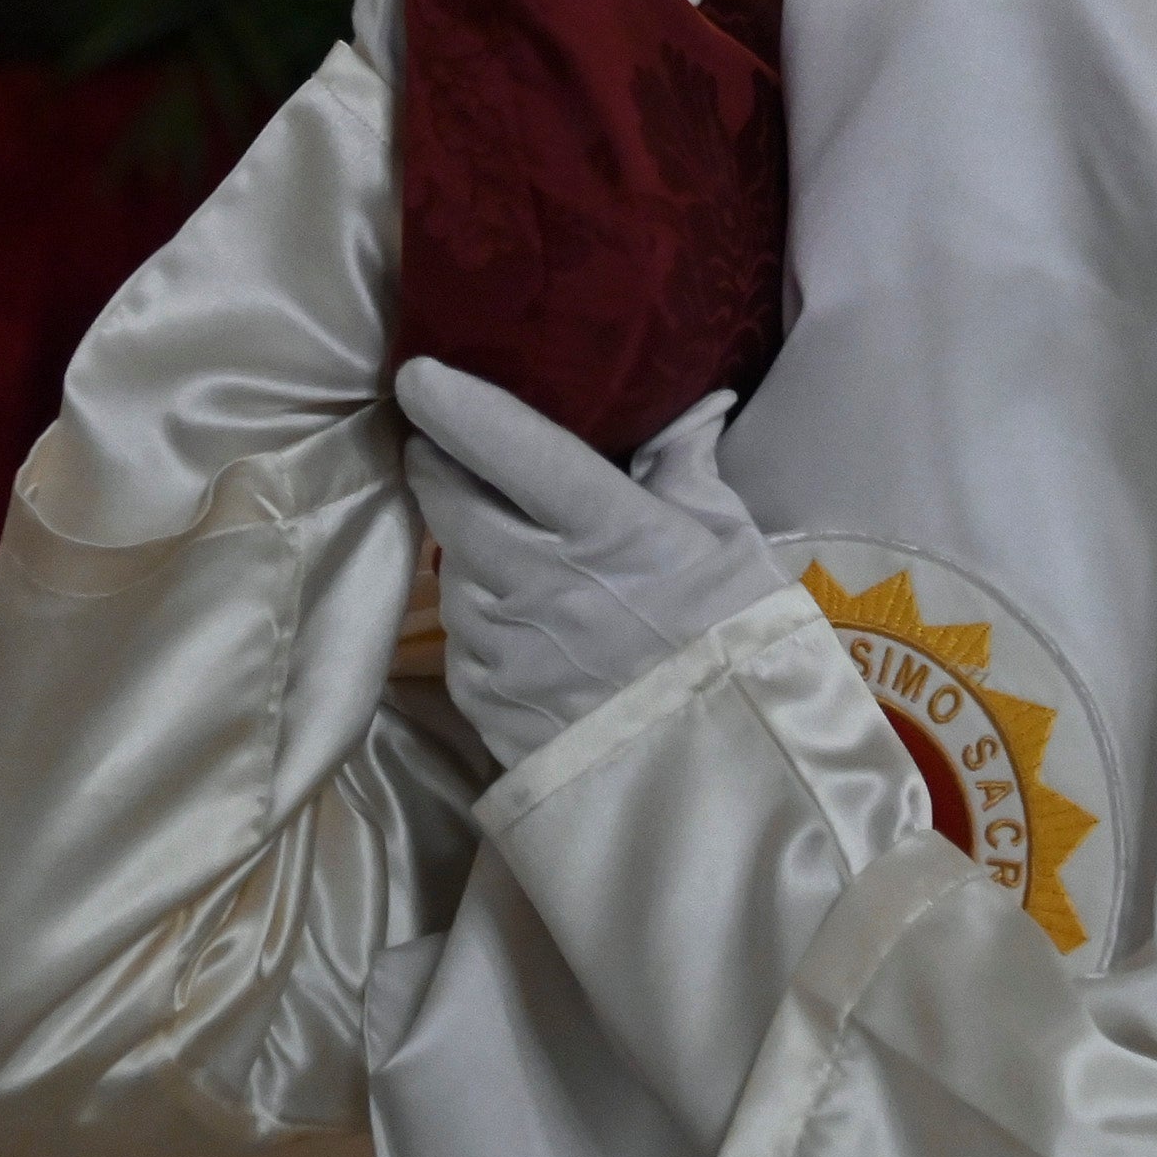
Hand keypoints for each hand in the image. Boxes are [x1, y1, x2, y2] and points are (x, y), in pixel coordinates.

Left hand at [397, 358, 773, 767]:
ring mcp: (501, 644)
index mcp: (608, 530)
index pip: (511, 446)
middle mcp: (537, 580)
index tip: (419, 374)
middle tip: (453, 451)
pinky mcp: (482, 699)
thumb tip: (689, 406)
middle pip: (448, 499)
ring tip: (518, 556)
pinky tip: (532, 629)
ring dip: (469, 549)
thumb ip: (689, 468)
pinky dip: (485, 618)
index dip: (455, 403)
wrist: (722, 782)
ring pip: (452, 569)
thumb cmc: (738, 649)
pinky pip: (463, 637)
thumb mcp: (734, 547)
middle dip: (440, 465)